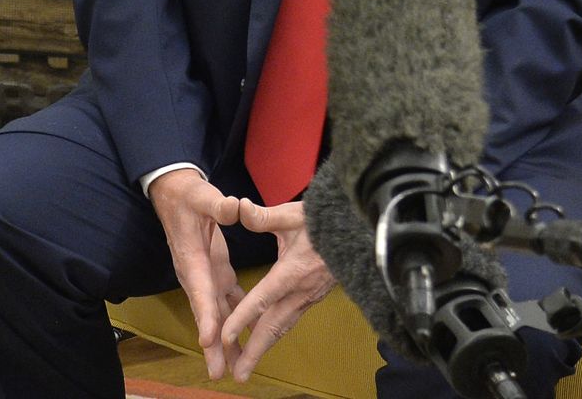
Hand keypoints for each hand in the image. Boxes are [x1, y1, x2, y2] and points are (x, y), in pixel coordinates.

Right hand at [149, 169, 245, 378]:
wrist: (175, 194)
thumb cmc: (187, 194)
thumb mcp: (202, 194)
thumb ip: (218, 204)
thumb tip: (235, 206)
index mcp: (192, 257)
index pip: (199, 289)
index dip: (203, 315)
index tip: (207, 339)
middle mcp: (196, 273)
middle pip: (205, 313)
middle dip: (212, 344)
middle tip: (219, 371)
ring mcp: (206, 275)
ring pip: (216, 313)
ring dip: (224, 340)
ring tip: (233, 367)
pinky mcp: (216, 272)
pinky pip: (227, 302)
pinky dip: (236, 321)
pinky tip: (248, 337)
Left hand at [218, 198, 336, 381]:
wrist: (357, 230)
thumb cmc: (323, 221)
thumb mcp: (293, 214)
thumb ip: (264, 216)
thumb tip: (238, 208)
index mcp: (292, 272)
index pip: (262, 299)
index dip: (242, 318)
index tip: (224, 336)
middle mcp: (300, 291)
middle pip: (273, 326)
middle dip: (254, 351)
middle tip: (237, 374)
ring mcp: (308, 297)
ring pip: (282, 328)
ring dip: (264, 348)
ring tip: (246, 368)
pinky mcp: (312, 298)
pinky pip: (290, 321)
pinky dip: (274, 335)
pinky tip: (263, 342)